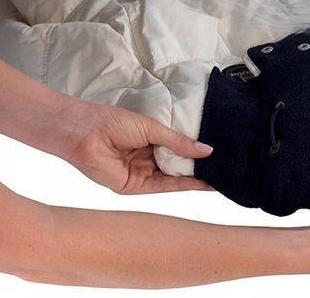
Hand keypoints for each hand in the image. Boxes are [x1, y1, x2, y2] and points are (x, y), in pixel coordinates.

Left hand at [60, 101, 214, 193]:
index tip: (219, 155)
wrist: (84, 133)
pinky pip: (163, 186)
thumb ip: (179, 142)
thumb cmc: (112, 123)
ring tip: (221, 176)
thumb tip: (207, 150)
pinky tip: (201, 183)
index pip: (179, 150)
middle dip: (199, 167)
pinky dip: (182, 185)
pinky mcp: (134, 187)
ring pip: (173, 178)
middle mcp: (146, 159)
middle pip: (178, 166)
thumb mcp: (153, 129)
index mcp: (149, 142)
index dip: (197, 153)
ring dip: (195, 178)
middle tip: (226, 168)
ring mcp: (141, 174)